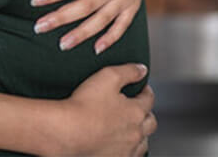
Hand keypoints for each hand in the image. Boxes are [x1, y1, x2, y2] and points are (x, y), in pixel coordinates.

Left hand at [31, 0, 157, 52]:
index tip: (36, 0)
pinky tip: (96, 49)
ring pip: (101, 20)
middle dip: (61, 18)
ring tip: (62, 44)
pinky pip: (122, 26)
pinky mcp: (132, 6)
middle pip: (86, 6)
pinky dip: (110, 38)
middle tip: (39, 26)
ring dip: (82, 34)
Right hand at [40, 64, 154, 156]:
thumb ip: (128, 71)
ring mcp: (127, 150)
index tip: (142, 88)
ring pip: (143, 143)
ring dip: (140, 134)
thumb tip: (142, 70)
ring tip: (132, 128)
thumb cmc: (84, 105)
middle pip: (150, 123)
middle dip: (146, 114)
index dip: (146, 91)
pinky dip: (129, 149)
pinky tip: (121, 144)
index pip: (148, 99)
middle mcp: (136, 133)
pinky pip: (130, 155)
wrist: (67, 132)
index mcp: (136, 111)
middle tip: (139, 108)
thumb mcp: (108, 77)